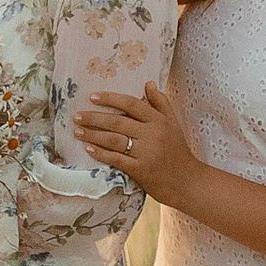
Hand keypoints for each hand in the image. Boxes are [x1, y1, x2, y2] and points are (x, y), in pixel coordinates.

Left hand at [75, 81, 193, 200]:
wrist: (188, 182)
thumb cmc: (178, 151)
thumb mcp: (173, 124)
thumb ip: (161, 103)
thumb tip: (148, 83)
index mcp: (159, 120)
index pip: (131, 104)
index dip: (111, 98)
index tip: (92, 97)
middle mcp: (152, 134)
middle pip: (118, 122)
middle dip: (94, 118)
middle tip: (77, 116)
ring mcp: (146, 152)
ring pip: (114, 140)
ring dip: (93, 135)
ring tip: (77, 131)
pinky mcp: (141, 170)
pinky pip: (117, 159)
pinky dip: (101, 153)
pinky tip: (88, 149)